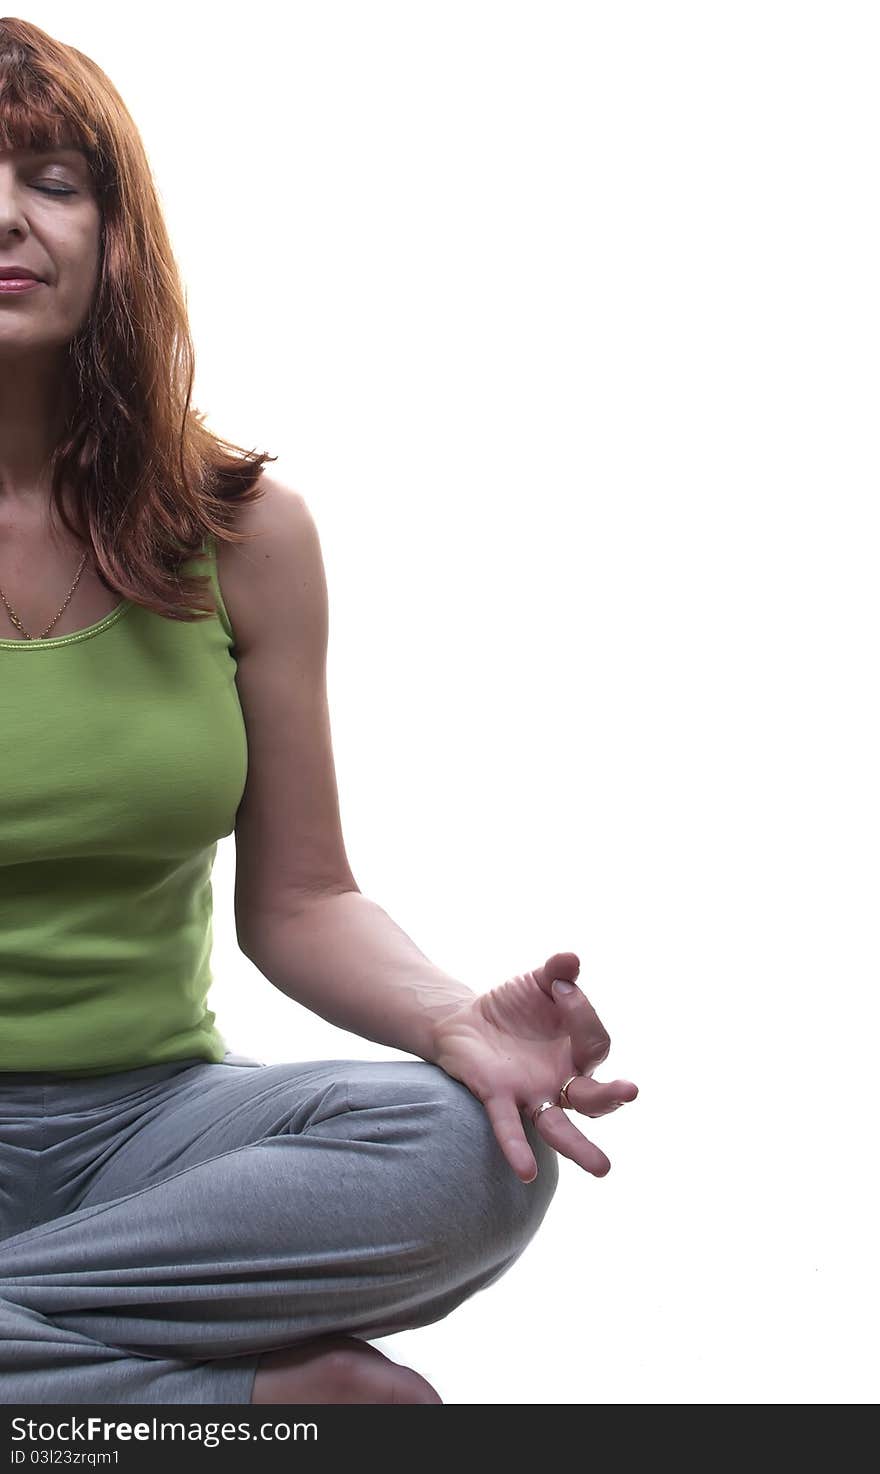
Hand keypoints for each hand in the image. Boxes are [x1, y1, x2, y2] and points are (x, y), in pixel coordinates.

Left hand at [430, 950, 637, 1183]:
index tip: (561, 987)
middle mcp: (561, 1082)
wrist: (465, 1019)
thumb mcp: (539, 982)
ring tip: (603, 1168)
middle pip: (593, 1098)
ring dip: (580, 1148)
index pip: (595, 1043)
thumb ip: (557, 972)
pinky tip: (526, 1172)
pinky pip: (509, 1127)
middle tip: (632, 1090)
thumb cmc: (514, 1006)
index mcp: (577, 1053)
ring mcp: (532, 1095)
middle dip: (613, 1096)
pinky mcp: (499, 1098)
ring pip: (561, 1127)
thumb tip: (572, 959)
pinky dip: (517, 1148)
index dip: (583, 1012)